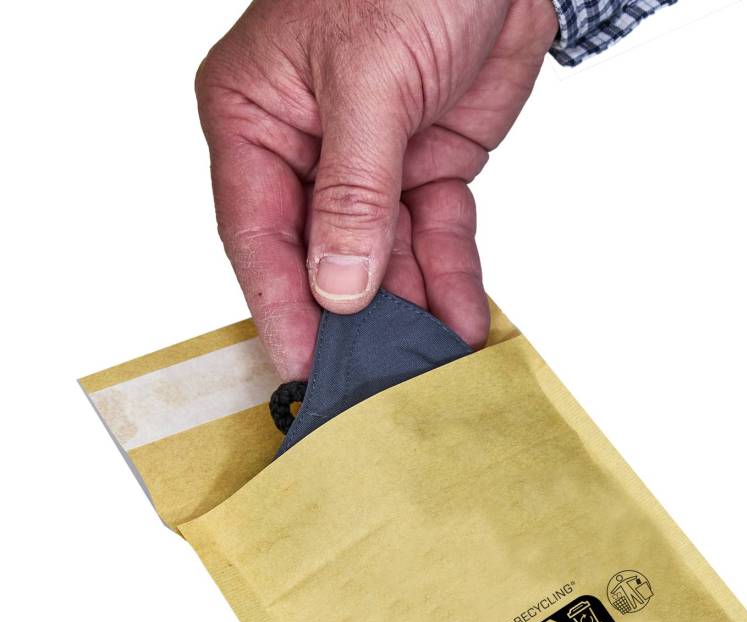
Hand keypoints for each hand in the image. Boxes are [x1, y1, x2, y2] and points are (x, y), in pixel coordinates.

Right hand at [196, 0, 558, 377]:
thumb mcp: (370, 82)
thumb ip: (352, 191)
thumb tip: (336, 285)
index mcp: (256, 117)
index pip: (257, 232)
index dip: (282, 307)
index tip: (303, 369)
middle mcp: (306, 149)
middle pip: (321, 257)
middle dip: (351, 322)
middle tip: (373, 385)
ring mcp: (369, 165)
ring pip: (385, 260)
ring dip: (410, 312)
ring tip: (427, 369)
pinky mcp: (425, 169)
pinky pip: (436, 239)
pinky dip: (452, 280)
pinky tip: (461, 322)